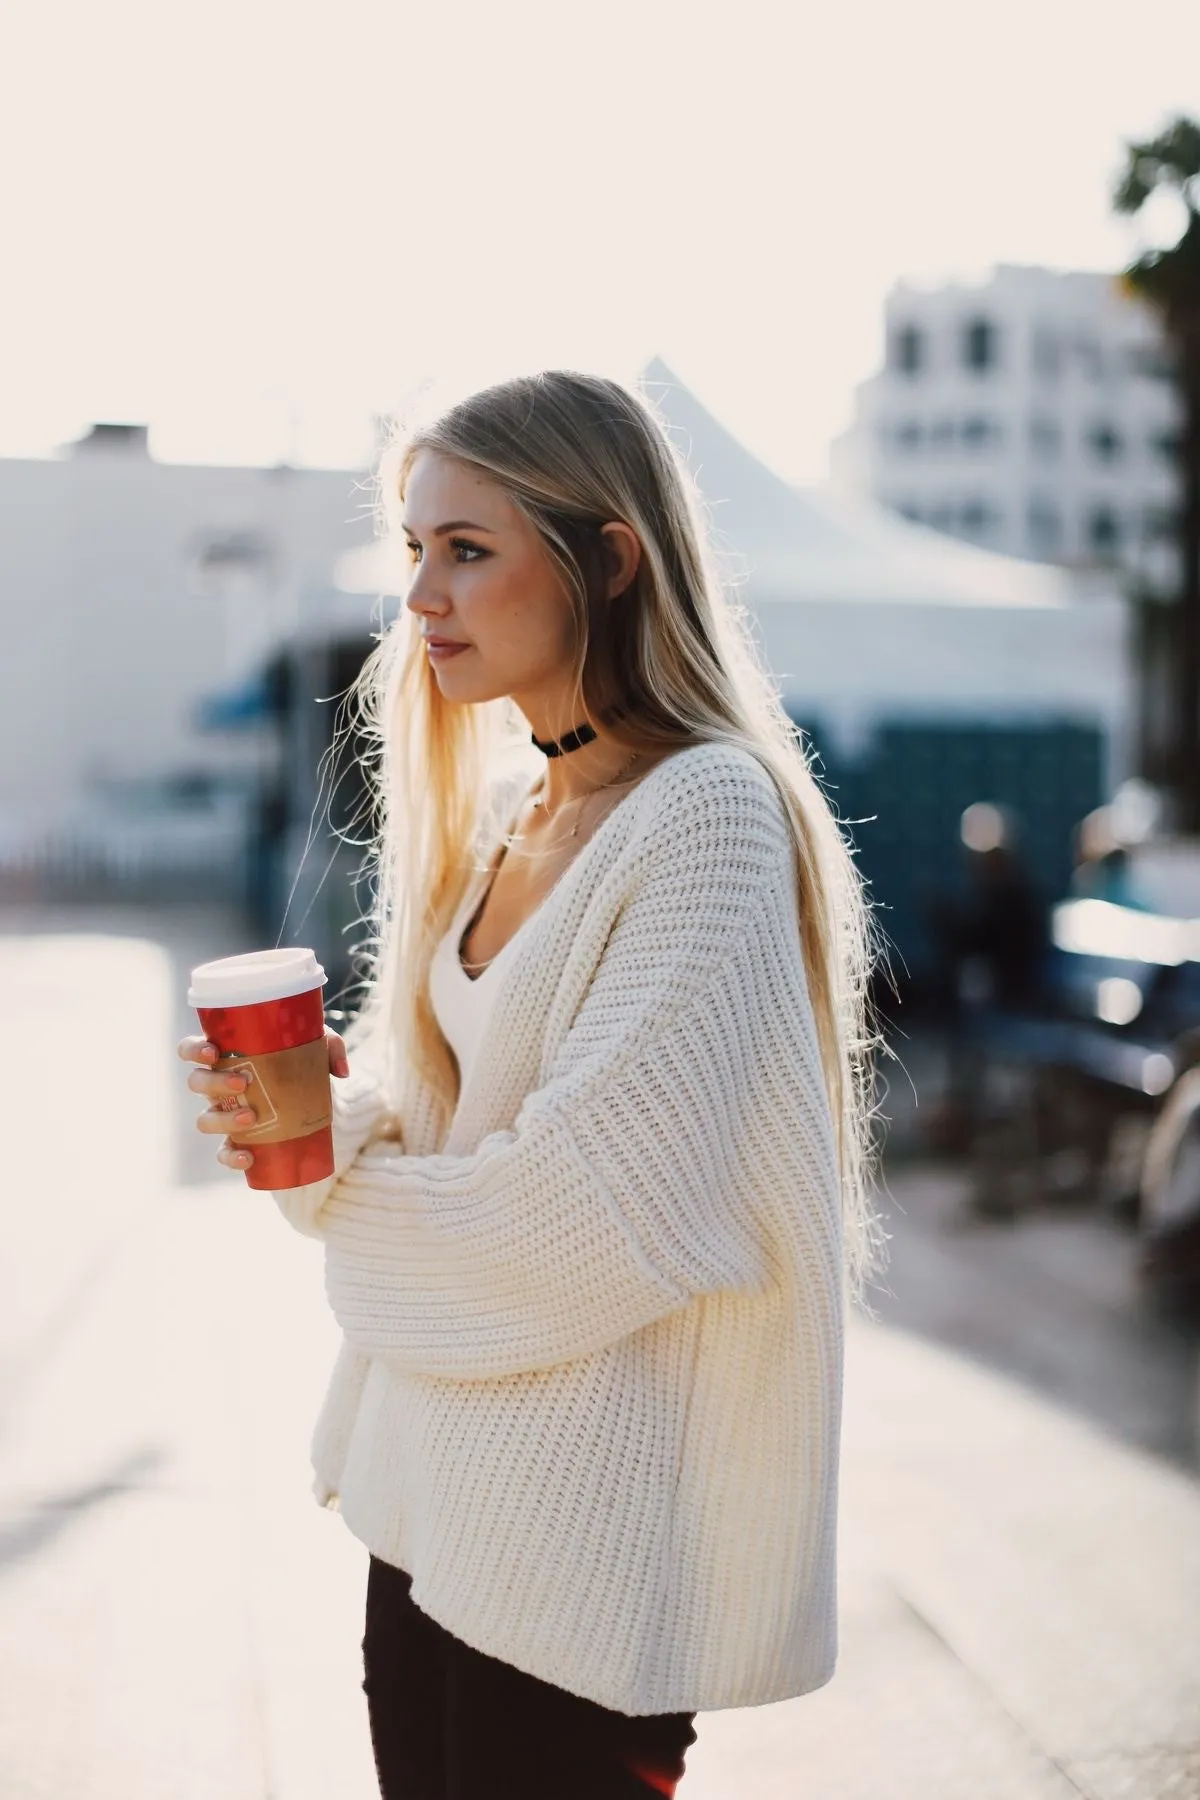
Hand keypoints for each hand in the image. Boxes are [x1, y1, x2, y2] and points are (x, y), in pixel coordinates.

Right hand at [178, 1028, 349, 1173]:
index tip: (212, 1052)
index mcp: (226, 1056)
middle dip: (214, 1083)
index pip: (191, 1050)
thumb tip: (341, 1071)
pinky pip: (224, 1153)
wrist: (311, 1098)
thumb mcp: (318, 1048)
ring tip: (252, 1117)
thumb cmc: (302, 1063)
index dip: (192, 1050)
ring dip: (223, 1119)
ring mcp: (224, 1115)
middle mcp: (217, 1086)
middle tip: (244, 1083)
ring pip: (205, 1119)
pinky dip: (232, 1158)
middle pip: (196, 1083)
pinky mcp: (237, 1140)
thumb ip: (330, 1047)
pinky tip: (248, 1158)